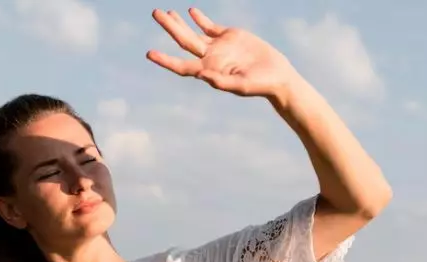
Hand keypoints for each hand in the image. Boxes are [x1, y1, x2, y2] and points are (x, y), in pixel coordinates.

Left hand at [147, 7, 299, 99]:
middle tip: (155, 13)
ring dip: (179, 22)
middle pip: (183, 41)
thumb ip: (220, 81)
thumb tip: (200, 75)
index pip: (181, 66)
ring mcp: (218, 47)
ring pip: (193, 32)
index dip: (165, 60)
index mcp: (208, 71)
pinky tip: (191, 12)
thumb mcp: (240, 85)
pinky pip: (210, 26)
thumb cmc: (259, 85)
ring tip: (165, 12)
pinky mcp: (230, 36)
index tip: (150, 54)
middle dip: (169, 27)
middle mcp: (209, 58)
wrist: (277, 75)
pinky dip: (200, 19)